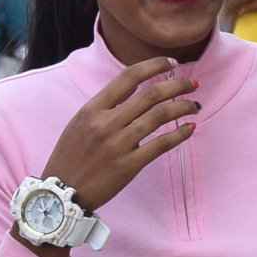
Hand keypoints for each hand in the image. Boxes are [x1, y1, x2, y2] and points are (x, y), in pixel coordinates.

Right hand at [16, 58, 200, 256]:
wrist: (62, 193)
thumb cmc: (71, 158)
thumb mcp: (79, 124)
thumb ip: (104, 108)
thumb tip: (134, 95)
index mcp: (92, 109)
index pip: (128, 77)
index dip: (154, 66)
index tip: (172, 64)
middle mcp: (106, 123)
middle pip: (150, 94)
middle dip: (177, 85)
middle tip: (193, 83)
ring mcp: (118, 144)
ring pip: (159, 116)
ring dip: (182, 108)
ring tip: (195, 105)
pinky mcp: (128, 165)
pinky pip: (160, 145)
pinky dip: (179, 134)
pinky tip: (190, 128)